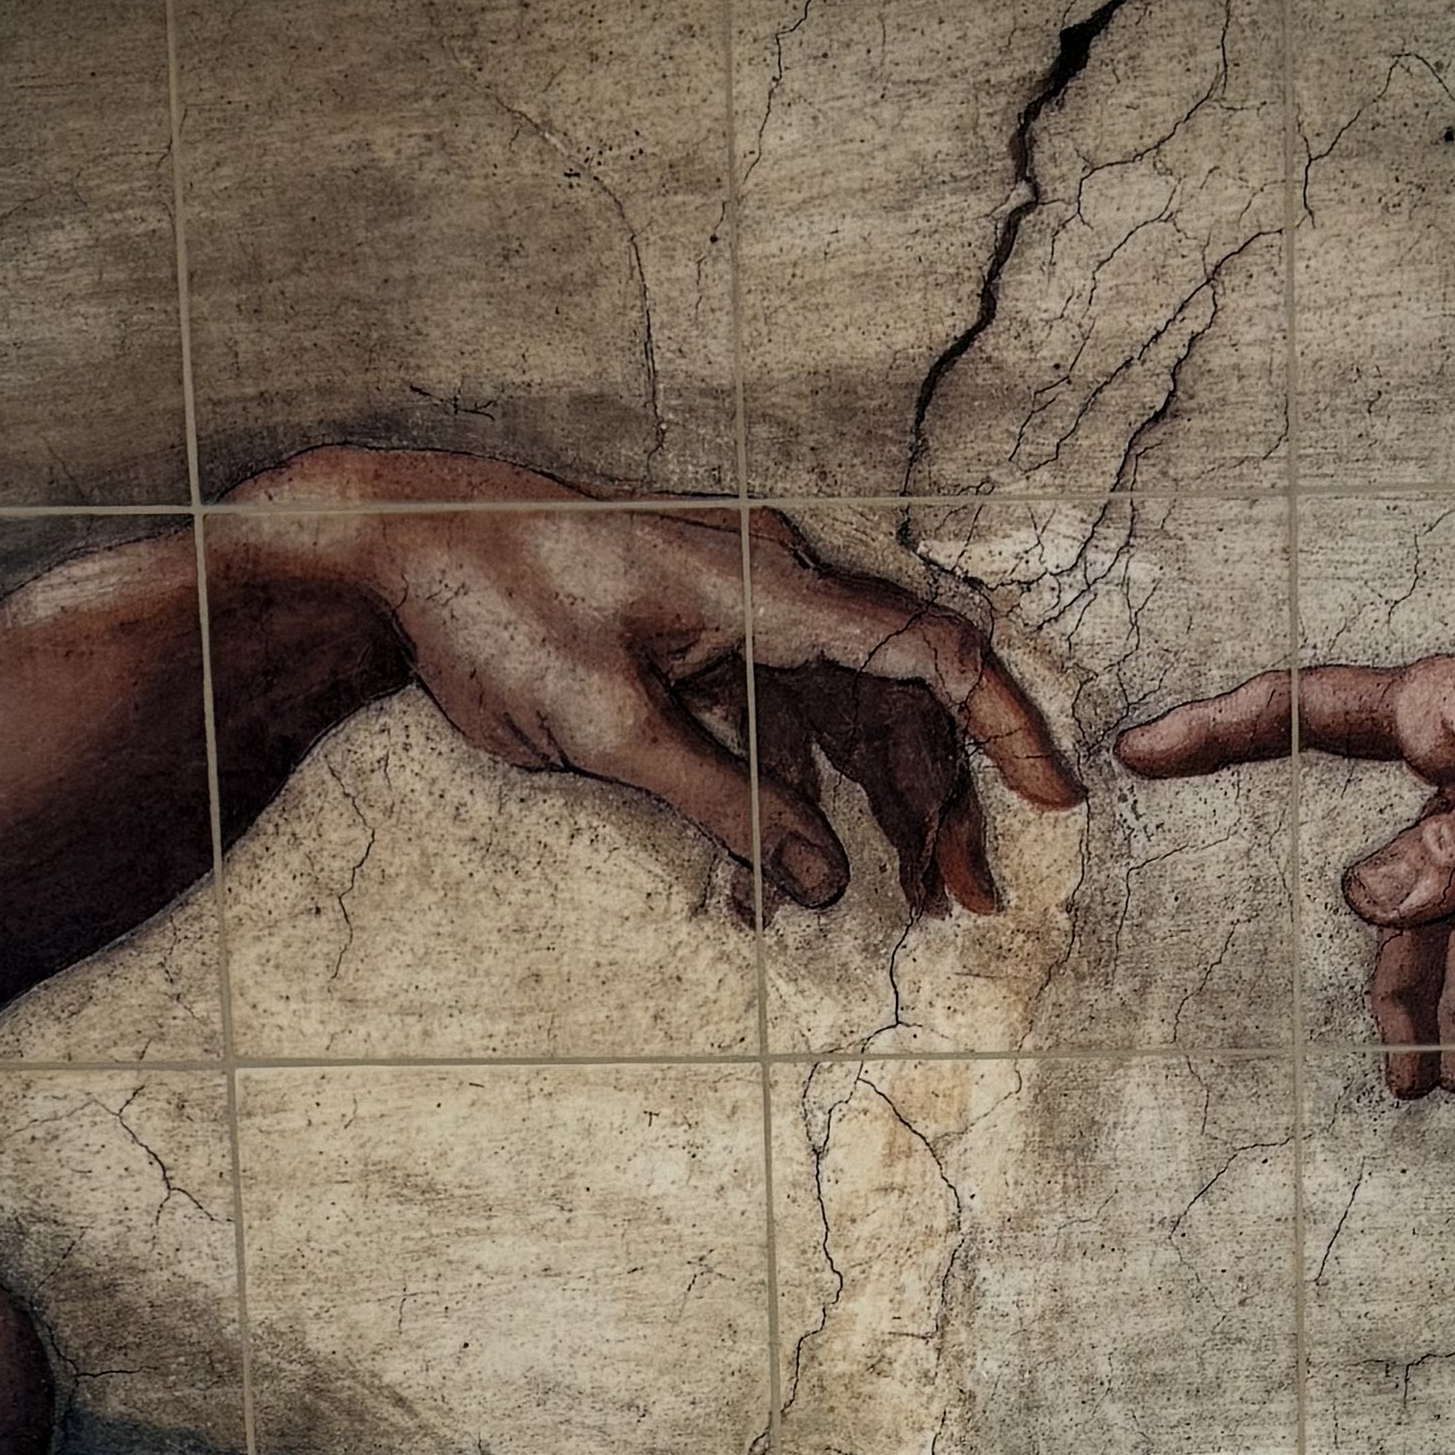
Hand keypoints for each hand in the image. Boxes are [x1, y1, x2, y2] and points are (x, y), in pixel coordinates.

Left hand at [221, 453, 1082, 915]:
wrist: (397, 546)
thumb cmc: (491, 611)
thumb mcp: (605, 730)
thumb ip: (726, 809)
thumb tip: (827, 888)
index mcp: (767, 582)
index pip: (930, 649)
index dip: (1007, 726)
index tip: (1057, 801)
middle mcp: (774, 582)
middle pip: (902, 697)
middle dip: (941, 803)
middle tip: (963, 907)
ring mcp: (741, 607)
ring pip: (848, 716)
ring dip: (875, 811)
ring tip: (897, 908)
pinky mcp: (705, 638)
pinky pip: (780, 721)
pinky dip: (792, 799)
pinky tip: (779, 888)